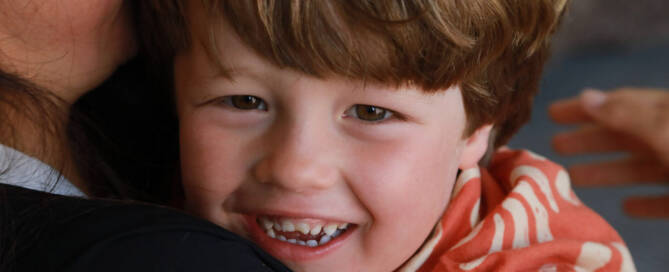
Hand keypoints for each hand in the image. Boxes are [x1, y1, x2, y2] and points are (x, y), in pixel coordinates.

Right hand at [549, 88, 668, 217]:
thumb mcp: (665, 131)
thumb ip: (627, 116)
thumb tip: (586, 96)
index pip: (620, 104)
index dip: (586, 108)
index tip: (552, 113)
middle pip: (628, 137)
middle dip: (589, 140)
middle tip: (555, 145)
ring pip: (644, 168)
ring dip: (609, 172)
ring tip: (574, 177)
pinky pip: (665, 199)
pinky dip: (645, 202)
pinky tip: (626, 207)